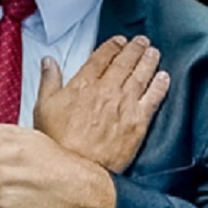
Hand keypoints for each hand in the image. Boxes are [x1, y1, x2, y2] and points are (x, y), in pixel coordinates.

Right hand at [34, 35, 168, 172]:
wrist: (77, 167)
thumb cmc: (58, 141)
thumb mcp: (43, 107)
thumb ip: (48, 81)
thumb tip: (48, 62)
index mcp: (83, 84)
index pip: (101, 58)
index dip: (112, 46)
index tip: (119, 41)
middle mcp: (106, 90)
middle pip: (124, 63)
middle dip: (133, 49)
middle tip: (141, 41)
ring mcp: (124, 105)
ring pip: (140, 76)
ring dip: (148, 61)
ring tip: (153, 52)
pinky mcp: (138, 122)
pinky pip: (153, 98)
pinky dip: (159, 85)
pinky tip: (164, 77)